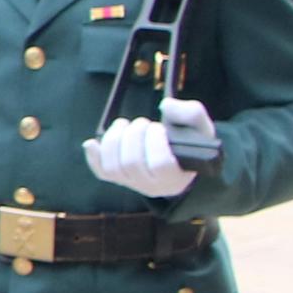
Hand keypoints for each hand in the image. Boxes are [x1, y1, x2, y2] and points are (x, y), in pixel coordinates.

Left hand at [84, 97, 214, 198]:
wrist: (179, 161)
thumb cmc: (191, 143)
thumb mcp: (200, 128)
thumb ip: (191, 113)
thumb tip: (166, 105)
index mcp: (176, 177)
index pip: (160, 164)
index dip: (155, 142)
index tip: (159, 127)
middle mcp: (153, 186)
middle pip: (132, 163)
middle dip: (134, 135)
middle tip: (142, 123)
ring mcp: (133, 184)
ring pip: (113, 167)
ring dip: (114, 139)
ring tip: (124, 125)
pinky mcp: (119, 179)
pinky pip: (101, 172)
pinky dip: (93, 157)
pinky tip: (92, 143)